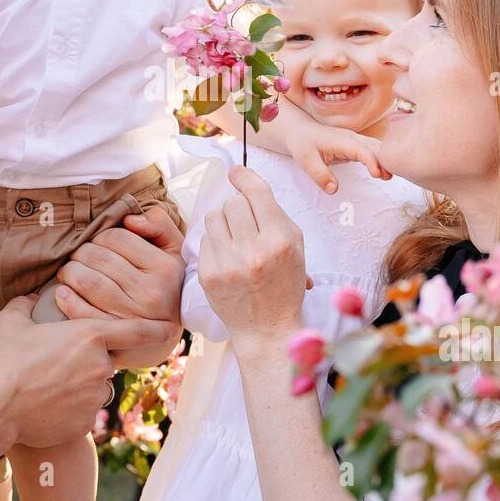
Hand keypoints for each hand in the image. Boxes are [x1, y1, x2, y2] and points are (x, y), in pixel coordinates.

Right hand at [0, 295, 174, 446]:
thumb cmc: (2, 363)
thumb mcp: (10, 323)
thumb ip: (24, 306)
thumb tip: (27, 298)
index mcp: (88, 336)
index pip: (136, 330)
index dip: (155, 328)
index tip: (171, 327)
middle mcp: (99, 366)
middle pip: (105, 360)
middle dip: (88, 362)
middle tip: (56, 366)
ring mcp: (94, 397)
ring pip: (94, 388)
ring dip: (79, 386)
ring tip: (45, 387)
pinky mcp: (86, 422)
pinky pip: (84, 412)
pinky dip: (71, 409)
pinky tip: (45, 407)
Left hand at [51, 207, 184, 366]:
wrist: (165, 334)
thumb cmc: (164, 283)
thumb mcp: (173, 250)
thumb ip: (159, 225)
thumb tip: (129, 220)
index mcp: (165, 268)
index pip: (118, 239)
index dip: (101, 235)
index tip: (97, 242)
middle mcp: (151, 293)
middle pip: (100, 259)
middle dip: (81, 252)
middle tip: (78, 255)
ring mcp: (133, 317)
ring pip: (89, 282)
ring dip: (70, 272)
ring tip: (69, 271)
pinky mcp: (115, 336)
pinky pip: (83, 312)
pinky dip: (67, 300)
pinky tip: (62, 292)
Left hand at [197, 166, 308, 348]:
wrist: (267, 327)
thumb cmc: (284, 283)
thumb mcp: (295, 245)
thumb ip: (273, 212)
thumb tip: (243, 181)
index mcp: (278, 240)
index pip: (256, 193)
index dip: (245, 177)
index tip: (236, 173)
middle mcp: (252, 251)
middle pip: (233, 202)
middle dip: (238, 207)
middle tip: (245, 221)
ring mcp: (227, 264)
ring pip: (213, 216)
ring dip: (223, 221)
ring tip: (234, 238)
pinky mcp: (208, 275)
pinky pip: (204, 239)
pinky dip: (215, 242)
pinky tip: (227, 256)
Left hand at [286, 124, 390, 193]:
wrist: (301, 132)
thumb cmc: (303, 144)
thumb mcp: (306, 161)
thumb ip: (320, 175)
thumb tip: (333, 190)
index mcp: (341, 141)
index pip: (362, 149)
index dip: (372, 161)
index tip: (378, 174)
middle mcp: (353, 139)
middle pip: (375, 147)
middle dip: (385, 160)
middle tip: (392, 177)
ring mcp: (357, 141)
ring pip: (378, 147)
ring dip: (387, 159)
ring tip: (393, 176)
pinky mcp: (358, 146)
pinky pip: (375, 150)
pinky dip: (383, 159)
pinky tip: (389, 170)